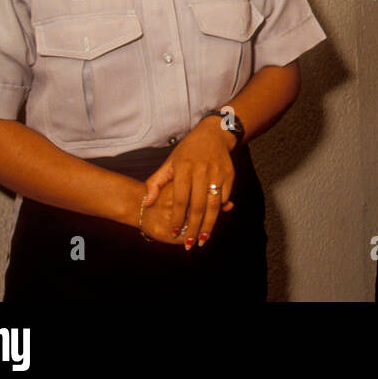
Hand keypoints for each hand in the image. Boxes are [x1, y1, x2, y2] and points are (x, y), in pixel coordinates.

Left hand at [142, 118, 236, 248]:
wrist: (214, 134)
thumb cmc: (187, 151)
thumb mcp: (170, 162)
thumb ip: (156, 182)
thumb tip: (147, 203)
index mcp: (184, 168)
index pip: (180, 198)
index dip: (176, 218)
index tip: (173, 233)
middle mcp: (201, 170)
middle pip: (198, 205)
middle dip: (193, 227)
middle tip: (189, 244)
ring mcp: (217, 172)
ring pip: (213, 204)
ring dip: (209, 224)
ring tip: (203, 239)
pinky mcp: (229, 174)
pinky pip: (224, 197)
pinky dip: (219, 211)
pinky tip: (212, 222)